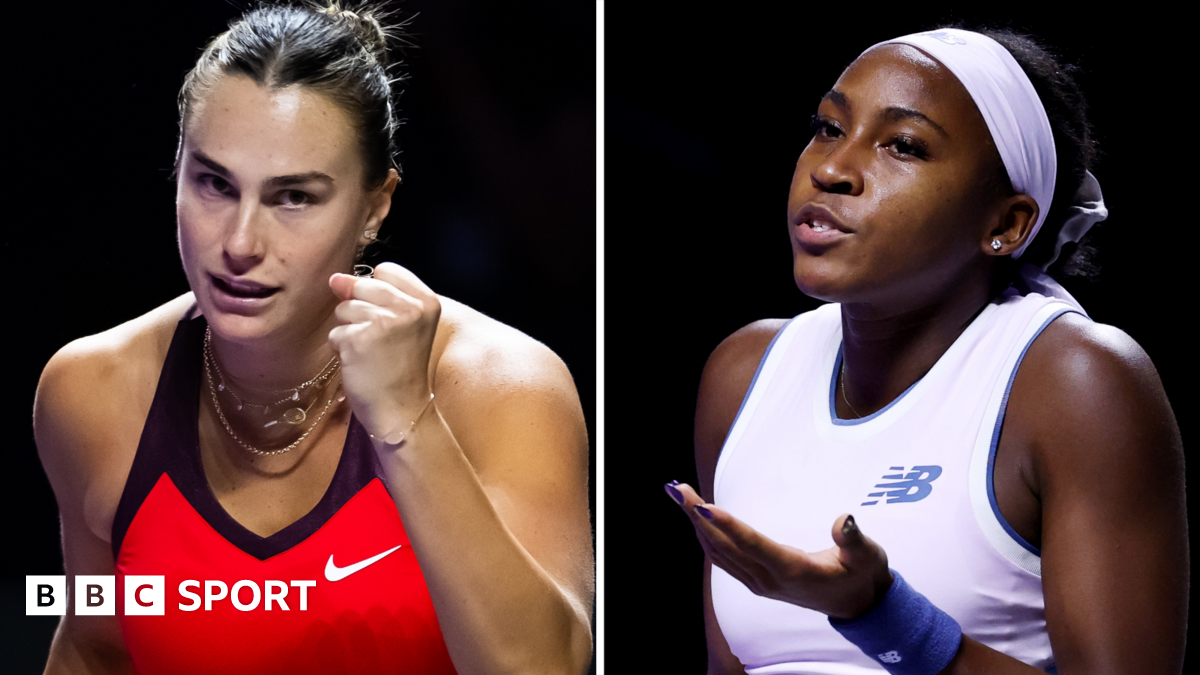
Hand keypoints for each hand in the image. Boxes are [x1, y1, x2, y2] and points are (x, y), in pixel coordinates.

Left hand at [328, 262, 440, 437]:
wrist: (402, 410)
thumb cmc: (400, 367)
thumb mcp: (403, 324)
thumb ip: (375, 295)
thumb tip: (336, 279)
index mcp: (426, 301)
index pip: (386, 270)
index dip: (378, 293)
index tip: (390, 321)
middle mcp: (409, 308)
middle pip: (362, 286)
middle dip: (361, 311)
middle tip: (380, 341)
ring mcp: (384, 323)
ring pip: (344, 308)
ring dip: (349, 331)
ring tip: (370, 352)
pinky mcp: (359, 340)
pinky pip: (335, 333)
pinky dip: (341, 350)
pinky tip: (360, 364)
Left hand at [666, 481, 893, 619]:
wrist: (858, 606)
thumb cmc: (862, 575)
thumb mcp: (868, 556)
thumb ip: (853, 540)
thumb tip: (843, 520)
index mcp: (793, 571)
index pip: (753, 545)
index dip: (727, 525)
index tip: (702, 506)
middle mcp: (769, 580)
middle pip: (725, 547)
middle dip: (697, 517)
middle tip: (676, 489)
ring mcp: (760, 583)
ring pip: (719, 553)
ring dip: (696, 524)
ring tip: (679, 494)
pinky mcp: (757, 582)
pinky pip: (723, 559)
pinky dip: (705, 537)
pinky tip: (695, 518)